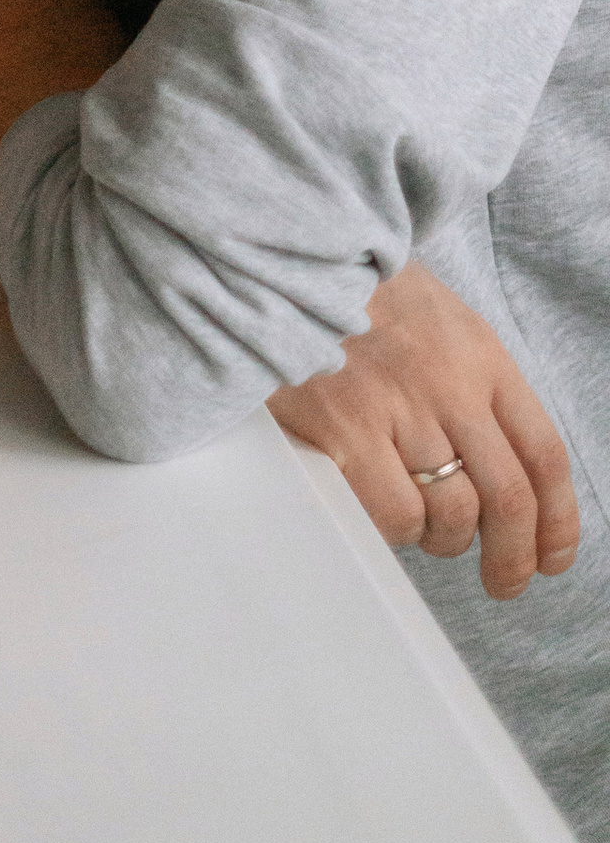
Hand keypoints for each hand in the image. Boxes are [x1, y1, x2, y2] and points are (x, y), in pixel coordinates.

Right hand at [268, 262, 580, 602]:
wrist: (285, 262)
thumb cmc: (363, 299)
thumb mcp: (443, 324)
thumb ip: (480, 390)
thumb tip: (514, 480)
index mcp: (480, 356)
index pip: (543, 454)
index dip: (558, 521)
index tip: (551, 557)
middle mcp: (447, 384)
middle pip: (508, 497)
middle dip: (513, 557)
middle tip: (504, 580)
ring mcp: (396, 408)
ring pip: (452, 515)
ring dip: (447, 540)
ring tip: (429, 530)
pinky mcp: (343, 430)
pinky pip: (394, 514)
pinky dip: (400, 530)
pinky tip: (386, 511)